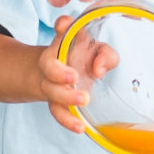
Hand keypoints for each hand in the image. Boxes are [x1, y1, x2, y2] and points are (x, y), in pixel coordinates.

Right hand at [38, 15, 118, 132]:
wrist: (61, 75)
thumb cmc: (84, 58)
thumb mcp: (98, 51)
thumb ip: (105, 55)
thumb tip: (99, 69)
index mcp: (65, 41)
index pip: (62, 28)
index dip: (62, 26)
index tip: (63, 26)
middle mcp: (54, 60)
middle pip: (48, 65)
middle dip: (58, 71)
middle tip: (74, 77)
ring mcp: (51, 82)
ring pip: (51, 90)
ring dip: (65, 97)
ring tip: (83, 100)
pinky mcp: (55, 101)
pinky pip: (57, 112)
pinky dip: (67, 120)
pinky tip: (79, 127)